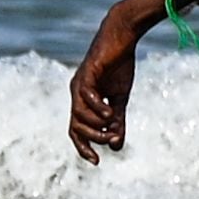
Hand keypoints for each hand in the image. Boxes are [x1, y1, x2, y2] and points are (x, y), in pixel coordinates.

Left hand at [66, 0, 143, 159]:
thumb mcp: (120, 99)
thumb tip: (117, 146)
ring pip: (79, 115)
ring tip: (113, 124)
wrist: (122, 37)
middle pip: (75, 127)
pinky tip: (110, 113)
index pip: (76, 131)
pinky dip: (96, 108)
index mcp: (82, 101)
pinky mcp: (87, 73)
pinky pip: (85, 96)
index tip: (97, 161)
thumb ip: (117, 122)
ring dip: (96, 125)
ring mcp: (79, 83)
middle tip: (112, 139)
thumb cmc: (119, 65)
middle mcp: (76, 94)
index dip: (84, 147)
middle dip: (93, 138)